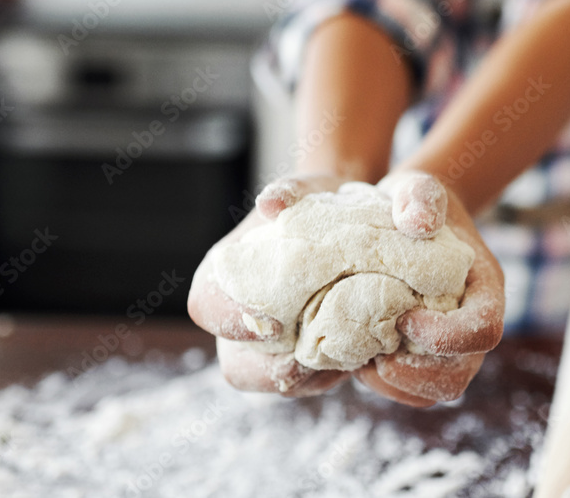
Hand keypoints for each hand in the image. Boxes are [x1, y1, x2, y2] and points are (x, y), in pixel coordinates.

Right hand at [188, 174, 351, 396]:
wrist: (348, 217)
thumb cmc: (315, 201)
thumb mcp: (304, 188)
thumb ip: (288, 190)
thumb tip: (271, 202)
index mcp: (224, 274)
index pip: (206, 307)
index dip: (231, 320)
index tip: (276, 320)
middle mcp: (241, 316)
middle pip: (237, 366)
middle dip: (273, 370)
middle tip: (314, 358)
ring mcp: (272, 344)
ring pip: (279, 382)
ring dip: (313, 375)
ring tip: (350, 354)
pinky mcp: (306, 355)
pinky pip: (314, 381)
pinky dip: (337, 372)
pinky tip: (364, 353)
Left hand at [354, 171, 504, 406]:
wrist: (407, 216)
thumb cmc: (415, 200)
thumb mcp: (418, 188)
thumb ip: (421, 197)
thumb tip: (417, 225)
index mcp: (484, 288)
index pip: (484, 330)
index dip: (446, 336)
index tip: (404, 319)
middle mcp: (472, 322)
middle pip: (460, 375)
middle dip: (416, 375)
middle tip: (375, 358)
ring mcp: (448, 345)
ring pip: (435, 391)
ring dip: (396, 386)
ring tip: (362, 361)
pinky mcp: (421, 354)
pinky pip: (412, 389)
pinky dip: (385, 384)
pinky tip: (356, 358)